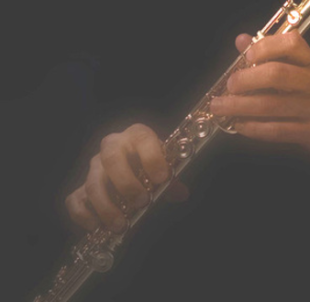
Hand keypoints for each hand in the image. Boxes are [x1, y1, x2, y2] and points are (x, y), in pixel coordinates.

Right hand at [65, 123, 187, 232]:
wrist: (132, 167)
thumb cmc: (149, 166)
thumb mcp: (163, 170)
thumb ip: (171, 182)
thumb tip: (181, 193)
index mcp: (136, 136)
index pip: (142, 138)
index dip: (152, 157)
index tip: (163, 178)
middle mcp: (112, 146)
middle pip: (112, 158)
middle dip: (126, 182)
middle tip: (141, 202)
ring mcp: (95, 166)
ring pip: (93, 182)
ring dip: (107, 206)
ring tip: (121, 224)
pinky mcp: (81, 187)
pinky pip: (75, 200)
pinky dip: (83, 215)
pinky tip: (96, 226)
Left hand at [209, 32, 309, 158]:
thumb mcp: (301, 68)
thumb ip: (272, 53)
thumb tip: (241, 40)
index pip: (291, 44)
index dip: (266, 46)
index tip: (247, 55)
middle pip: (277, 75)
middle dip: (246, 79)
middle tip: (230, 84)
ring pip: (271, 105)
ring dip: (240, 106)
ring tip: (220, 106)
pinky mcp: (309, 132)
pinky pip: (276, 130)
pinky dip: (253, 127)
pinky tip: (239, 124)